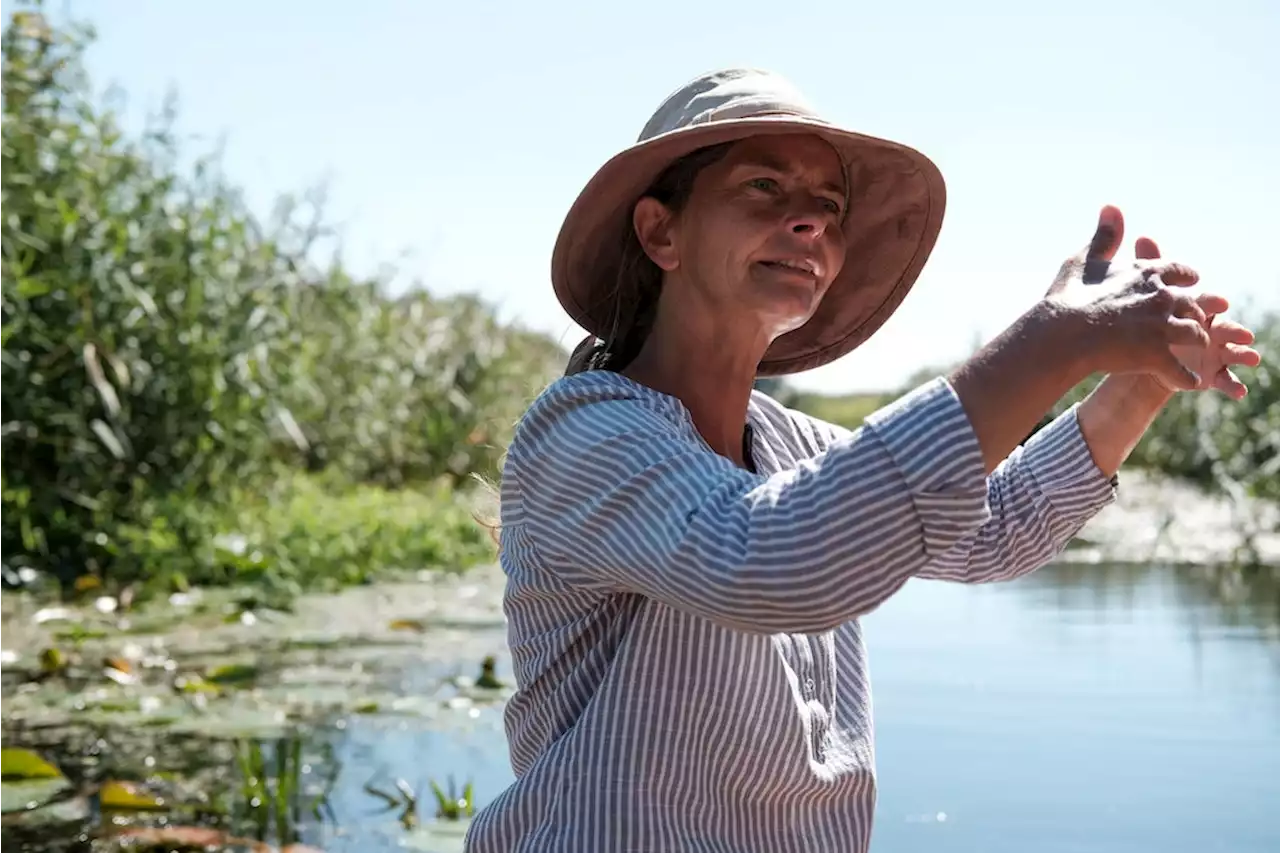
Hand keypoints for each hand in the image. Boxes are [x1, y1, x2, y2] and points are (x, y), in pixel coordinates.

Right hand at [1043, 205, 1212, 391]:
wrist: (1060, 335)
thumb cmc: (1066, 299)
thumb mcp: (1083, 261)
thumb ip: (1105, 236)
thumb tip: (1112, 205)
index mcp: (1148, 273)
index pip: (1183, 272)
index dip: (1188, 279)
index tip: (1191, 284)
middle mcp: (1162, 298)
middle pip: (1195, 305)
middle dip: (1197, 313)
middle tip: (1199, 322)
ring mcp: (1162, 328)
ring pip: (1196, 335)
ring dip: (1195, 343)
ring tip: (1192, 353)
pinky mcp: (1157, 356)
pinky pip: (1183, 372)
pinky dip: (1186, 378)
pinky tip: (1187, 381)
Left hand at [1132, 237, 1260, 399]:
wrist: (1142, 354)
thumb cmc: (1147, 319)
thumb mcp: (1147, 293)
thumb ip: (1150, 266)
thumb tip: (1143, 235)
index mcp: (1199, 309)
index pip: (1207, 304)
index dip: (1213, 305)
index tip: (1220, 304)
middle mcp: (1211, 329)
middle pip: (1226, 328)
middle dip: (1235, 331)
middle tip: (1243, 334)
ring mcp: (1214, 351)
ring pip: (1233, 353)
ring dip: (1243, 355)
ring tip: (1252, 358)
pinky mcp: (1211, 373)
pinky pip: (1225, 380)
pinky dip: (1233, 386)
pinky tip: (1239, 392)